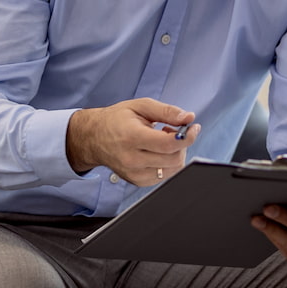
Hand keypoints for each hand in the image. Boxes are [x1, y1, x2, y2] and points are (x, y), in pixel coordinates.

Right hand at [66, 98, 200, 183]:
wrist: (93, 138)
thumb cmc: (116, 120)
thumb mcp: (140, 106)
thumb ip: (166, 111)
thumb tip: (189, 117)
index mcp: (131, 137)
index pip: (169, 144)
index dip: (187, 136)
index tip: (193, 127)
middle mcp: (132, 159)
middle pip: (174, 158)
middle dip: (182, 144)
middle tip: (174, 130)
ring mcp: (134, 173)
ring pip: (173, 169)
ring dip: (176, 153)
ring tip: (163, 140)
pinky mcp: (137, 181)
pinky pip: (165, 176)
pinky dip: (168, 163)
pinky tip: (158, 151)